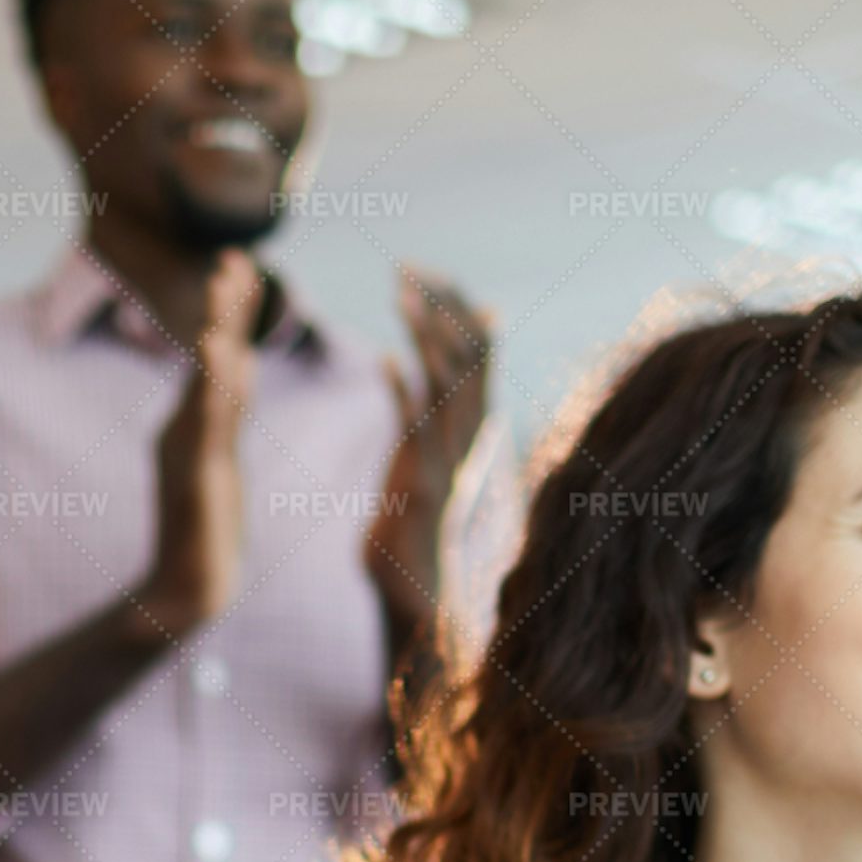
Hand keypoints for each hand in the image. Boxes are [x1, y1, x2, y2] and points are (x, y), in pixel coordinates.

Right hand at [141, 251, 260, 634]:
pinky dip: (209, 387)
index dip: (231, 311)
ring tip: (224, 291)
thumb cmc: (203, 527)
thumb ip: (224, 410)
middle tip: (233, 260)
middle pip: (211, 359)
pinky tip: (214, 356)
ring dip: (217, 333)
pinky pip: (203, 425)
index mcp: (196, 422)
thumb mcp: (216, 454)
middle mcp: (186, 428)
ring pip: (207, 383)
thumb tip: (239, 364)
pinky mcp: (194, 478)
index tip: (241, 261)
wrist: (188, 588)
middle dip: (223, 309)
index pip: (220, 355)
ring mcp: (188, 451)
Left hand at [367, 263, 494, 629]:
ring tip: (400, 291)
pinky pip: (417, 427)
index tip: (424, 272)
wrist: (415, 594)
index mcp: (472, 424)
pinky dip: (404, 391)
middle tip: (407, 267)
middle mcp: (468, 437)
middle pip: (468, 354)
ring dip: (425, 334)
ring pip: (448, 382)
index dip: (454, 306)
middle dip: (440, 306)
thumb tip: (448, 337)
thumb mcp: (428, 449)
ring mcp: (448, 458)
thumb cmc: (414, 519)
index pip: (477, 348)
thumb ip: (438, 398)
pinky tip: (384, 359)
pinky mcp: (421, 482)